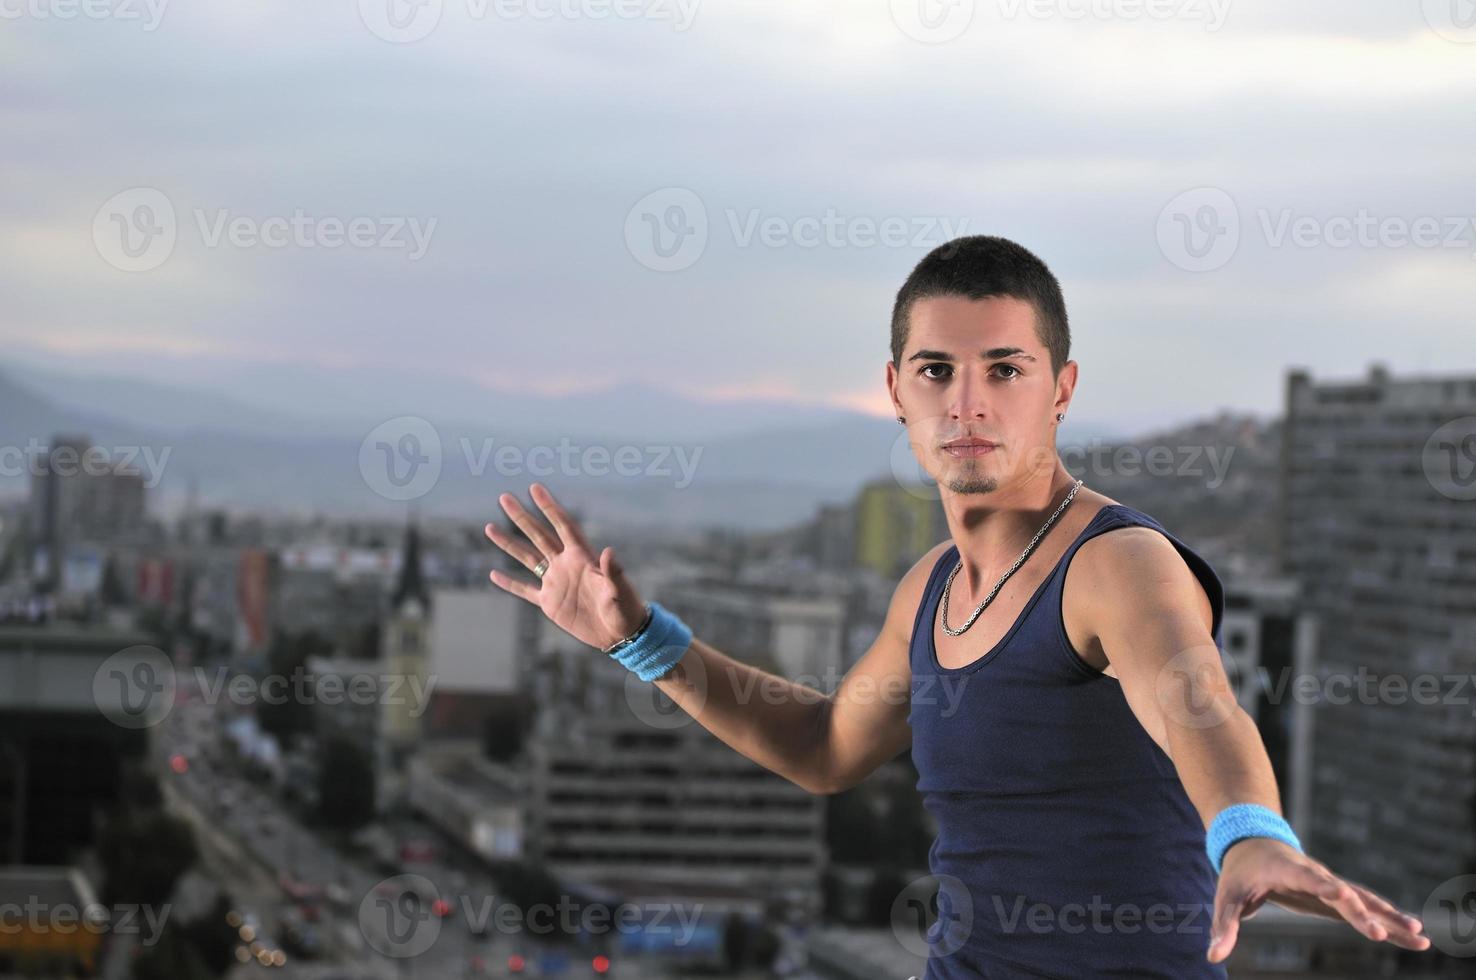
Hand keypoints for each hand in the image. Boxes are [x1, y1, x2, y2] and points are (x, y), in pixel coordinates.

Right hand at [484, 482, 647, 650]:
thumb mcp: (621, 590)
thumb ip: (613, 571)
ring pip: (527, 558)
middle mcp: (565, 564)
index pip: (562, 525)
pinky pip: (525, 590)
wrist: (620, 633)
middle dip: (522, 517)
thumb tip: (609, 551)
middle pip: (539, 535)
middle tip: (504, 497)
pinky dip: (510, 583)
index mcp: (582, 557)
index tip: (535, 488)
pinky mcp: (550, 603)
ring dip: (509, 544)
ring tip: (489, 528)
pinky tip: (493, 574)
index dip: (549, 507)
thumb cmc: (626, 609)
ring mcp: (556, 582)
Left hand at [1206, 838, 1430, 962]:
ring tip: (1420, 935)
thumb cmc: (1239, 872)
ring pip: (1364, 899)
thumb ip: (1222, 926)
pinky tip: (1415, 934)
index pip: (1308, 879)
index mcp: (1287, 870)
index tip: (1342, 896)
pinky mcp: (1338, 894)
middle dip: (1362, 912)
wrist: (1254, 842)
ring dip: (1391, 916)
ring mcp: (1330, 883)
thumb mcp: (1226, 896)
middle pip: (1342, 892)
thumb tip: (1212, 957)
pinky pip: (1368, 906)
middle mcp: (1316, 874)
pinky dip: (1390, 918)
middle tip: (1381, 933)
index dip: (1324, 887)